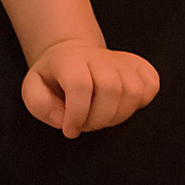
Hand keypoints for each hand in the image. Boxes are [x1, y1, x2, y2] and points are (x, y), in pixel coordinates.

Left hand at [22, 39, 160, 137]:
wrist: (72, 55)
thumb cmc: (53, 78)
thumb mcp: (33, 89)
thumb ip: (40, 105)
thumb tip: (63, 119)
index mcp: (70, 60)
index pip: (79, 85)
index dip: (76, 114)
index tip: (70, 130)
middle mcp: (98, 57)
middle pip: (110, 89)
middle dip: (98, 118)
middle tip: (86, 125)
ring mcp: (122, 60)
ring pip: (133, 91)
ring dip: (117, 115)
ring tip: (101, 117)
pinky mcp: (139, 66)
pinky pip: (151, 86)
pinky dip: (140, 102)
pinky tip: (121, 106)